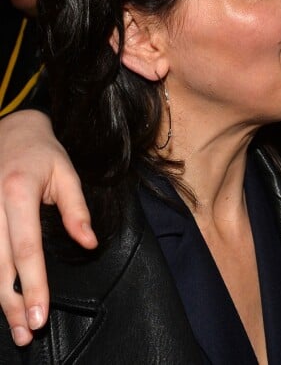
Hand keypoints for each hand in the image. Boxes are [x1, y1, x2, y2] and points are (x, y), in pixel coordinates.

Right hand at [0, 110, 95, 344]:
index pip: (27, 248)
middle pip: (0, 265)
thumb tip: (90, 243)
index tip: (41, 314)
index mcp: (18, 193)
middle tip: (29, 333)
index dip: (34, 284)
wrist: (12, 130)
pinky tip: (1, 297)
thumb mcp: (67, 173)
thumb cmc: (43, 153)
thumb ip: (77, 210)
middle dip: (13, 303)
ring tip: (15, 327)